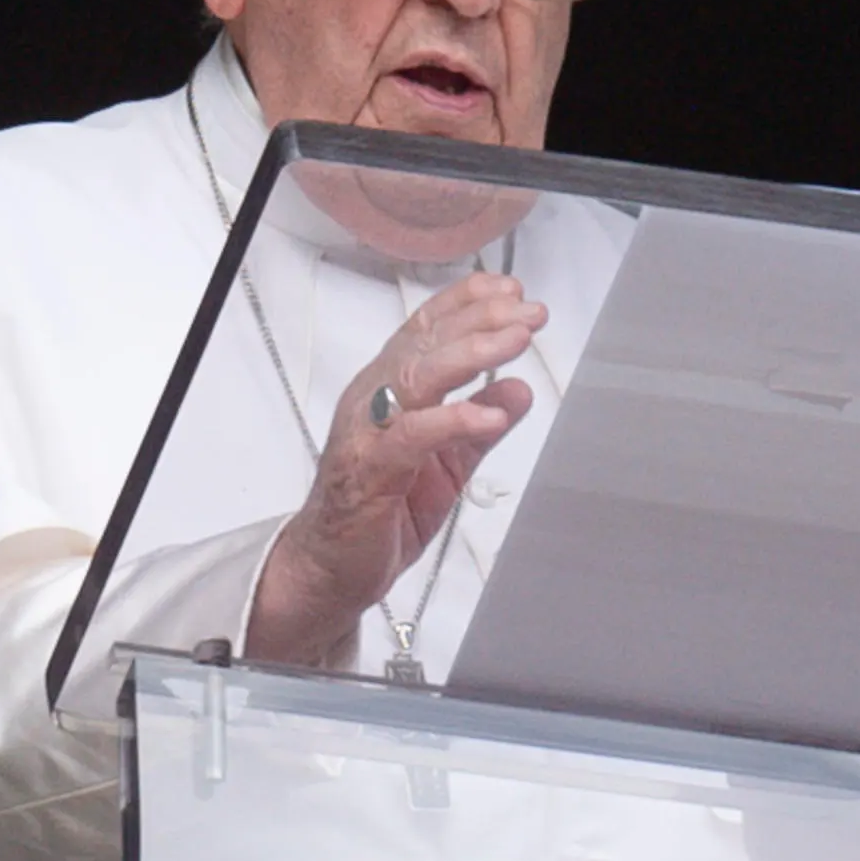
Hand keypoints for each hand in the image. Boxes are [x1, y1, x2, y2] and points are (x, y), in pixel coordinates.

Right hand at [245, 272, 543, 666]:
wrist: (331, 569)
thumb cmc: (379, 512)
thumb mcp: (448, 463)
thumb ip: (481, 424)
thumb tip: (520, 390)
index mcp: (388, 389)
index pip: (426, 329)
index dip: (467, 303)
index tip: (511, 291)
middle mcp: (374, 399)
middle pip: (426, 343)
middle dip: (481, 320)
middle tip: (528, 313)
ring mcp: (368, 432)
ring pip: (418, 376)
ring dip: (471, 353)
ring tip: (515, 342)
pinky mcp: (370, 469)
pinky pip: (412, 434)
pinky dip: (453, 420)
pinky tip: (490, 414)